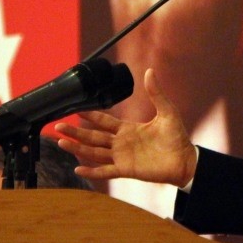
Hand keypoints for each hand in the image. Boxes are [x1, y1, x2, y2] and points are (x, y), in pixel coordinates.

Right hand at [56, 68, 197, 187]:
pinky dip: (91, 171)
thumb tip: (150, 71)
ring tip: (61, 142)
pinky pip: (105, 171)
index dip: (91, 116)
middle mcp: (121, 143)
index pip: (104, 121)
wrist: (184, 160)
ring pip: (94, 152)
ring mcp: (122, 157)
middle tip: (58, 126)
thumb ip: (156, 93)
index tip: (76, 109)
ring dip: (77, 147)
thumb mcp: (167, 111)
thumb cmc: (177, 137)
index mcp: (128, 129)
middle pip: (93, 136)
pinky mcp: (126, 170)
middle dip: (75, 131)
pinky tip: (78, 168)